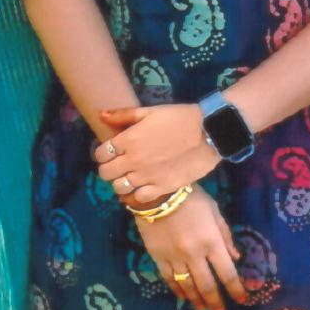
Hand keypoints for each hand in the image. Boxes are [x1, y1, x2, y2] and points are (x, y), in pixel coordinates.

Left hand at [93, 103, 218, 203]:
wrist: (209, 133)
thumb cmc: (179, 118)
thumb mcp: (150, 111)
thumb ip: (123, 115)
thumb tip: (101, 115)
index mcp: (128, 140)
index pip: (100, 153)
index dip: (102, 153)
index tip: (110, 151)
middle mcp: (133, 161)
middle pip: (105, 173)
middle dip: (108, 168)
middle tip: (119, 164)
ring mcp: (146, 177)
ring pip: (119, 188)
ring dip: (121, 182)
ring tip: (130, 176)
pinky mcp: (161, 188)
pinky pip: (139, 199)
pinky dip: (137, 194)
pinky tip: (143, 186)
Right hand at [128, 181, 247, 309]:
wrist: (156, 193)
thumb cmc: (191, 197)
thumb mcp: (214, 211)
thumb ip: (225, 236)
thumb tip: (236, 258)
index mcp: (211, 241)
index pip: (227, 272)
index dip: (236, 288)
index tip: (242, 299)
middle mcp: (195, 254)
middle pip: (207, 284)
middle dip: (215, 301)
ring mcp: (175, 258)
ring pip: (188, 286)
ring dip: (197, 300)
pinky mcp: (158, 258)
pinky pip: (169, 279)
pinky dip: (177, 290)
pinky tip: (183, 297)